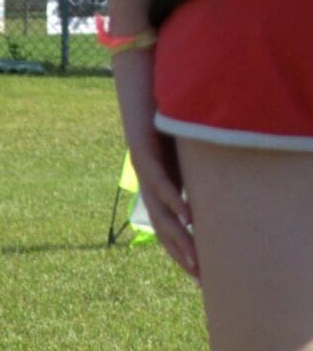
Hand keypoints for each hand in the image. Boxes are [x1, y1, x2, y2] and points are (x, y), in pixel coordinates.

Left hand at [113, 48, 195, 276]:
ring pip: (158, 208)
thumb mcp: (185, 140)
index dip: (182, 248)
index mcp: (158, 178)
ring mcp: (142, 163)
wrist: (137, 70)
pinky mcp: (142, 146)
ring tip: (194, 258)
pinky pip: (158, 178)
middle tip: (200, 279)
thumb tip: (214, 181)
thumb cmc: (163, 103)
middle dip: (181, 253)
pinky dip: (172, 198)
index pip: (168, 223)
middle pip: (162, 225)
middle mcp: (147, 176)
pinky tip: (187, 216)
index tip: (199, 272)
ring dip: (177, 234)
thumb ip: (195, 163)